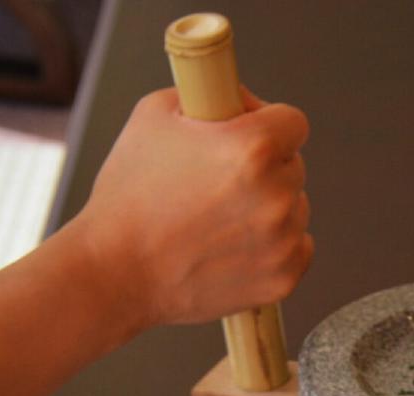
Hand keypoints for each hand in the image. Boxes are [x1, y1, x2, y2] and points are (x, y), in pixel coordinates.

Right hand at [71, 86, 311, 327]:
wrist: (116, 271)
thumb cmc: (129, 195)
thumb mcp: (155, 117)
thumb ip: (210, 98)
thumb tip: (244, 105)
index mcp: (252, 148)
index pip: (293, 122)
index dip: (268, 125)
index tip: (248, 136)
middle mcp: (276, 195)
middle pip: (293, 167)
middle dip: (266, 169)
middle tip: (221, 185)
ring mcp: (282, 240)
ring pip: (296, 210)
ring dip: (270, 210)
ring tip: (219, 222)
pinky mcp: (282, 279)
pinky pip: (297, 249)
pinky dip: (274, 248)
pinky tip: (234, 248)